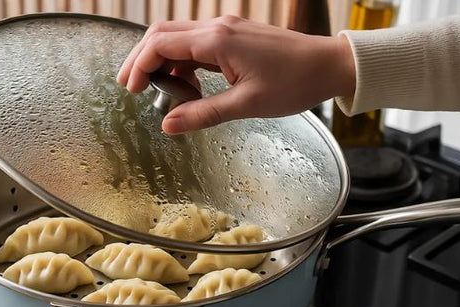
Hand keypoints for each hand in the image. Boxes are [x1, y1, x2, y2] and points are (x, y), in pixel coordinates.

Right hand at [117, 15, 355, 133]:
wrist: (329, 65)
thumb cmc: (294, 83)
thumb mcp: (246, 105)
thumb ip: (203, 114)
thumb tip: (168, 125)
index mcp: (218, 40)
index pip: (161, 44)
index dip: (140, 66)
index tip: (131, 90)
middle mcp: (218, 27)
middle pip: (162, 34)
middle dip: (142, 59)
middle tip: (130, 87)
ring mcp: (227, 29)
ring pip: (178, 37)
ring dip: (163, 62)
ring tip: (159, 93)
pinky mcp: (235, 36)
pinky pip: (197, 44)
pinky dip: (184, 63)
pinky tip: (189, 87)